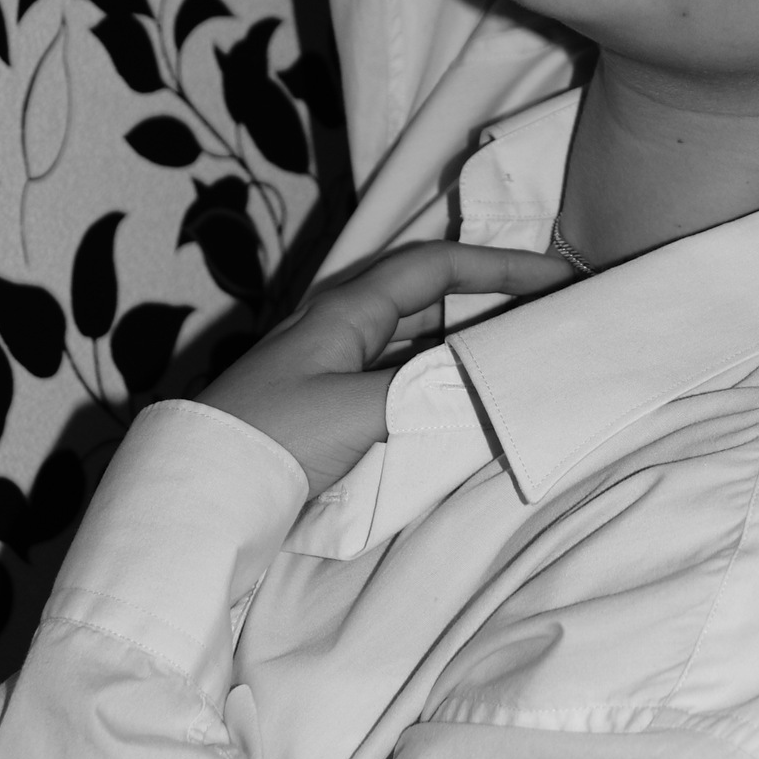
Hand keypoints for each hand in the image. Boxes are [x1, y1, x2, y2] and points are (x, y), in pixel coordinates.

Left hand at [197, 242, 572, 497]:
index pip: (438, 267)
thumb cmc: (273, 438)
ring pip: (417, 341)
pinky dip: (441, 383)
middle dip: (491, 299)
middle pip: (430, 298)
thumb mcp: (359, 410)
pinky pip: (401, 380)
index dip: (501, 265)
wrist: (200, 493)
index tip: (558, 275)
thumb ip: (431, 392)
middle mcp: (341, 330)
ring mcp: (333, 369)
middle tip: (547, 314)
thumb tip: (498, 381)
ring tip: (521, 355)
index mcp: (347, 312)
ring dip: (467, 343)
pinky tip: (465, 404)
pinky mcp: (328, 409)